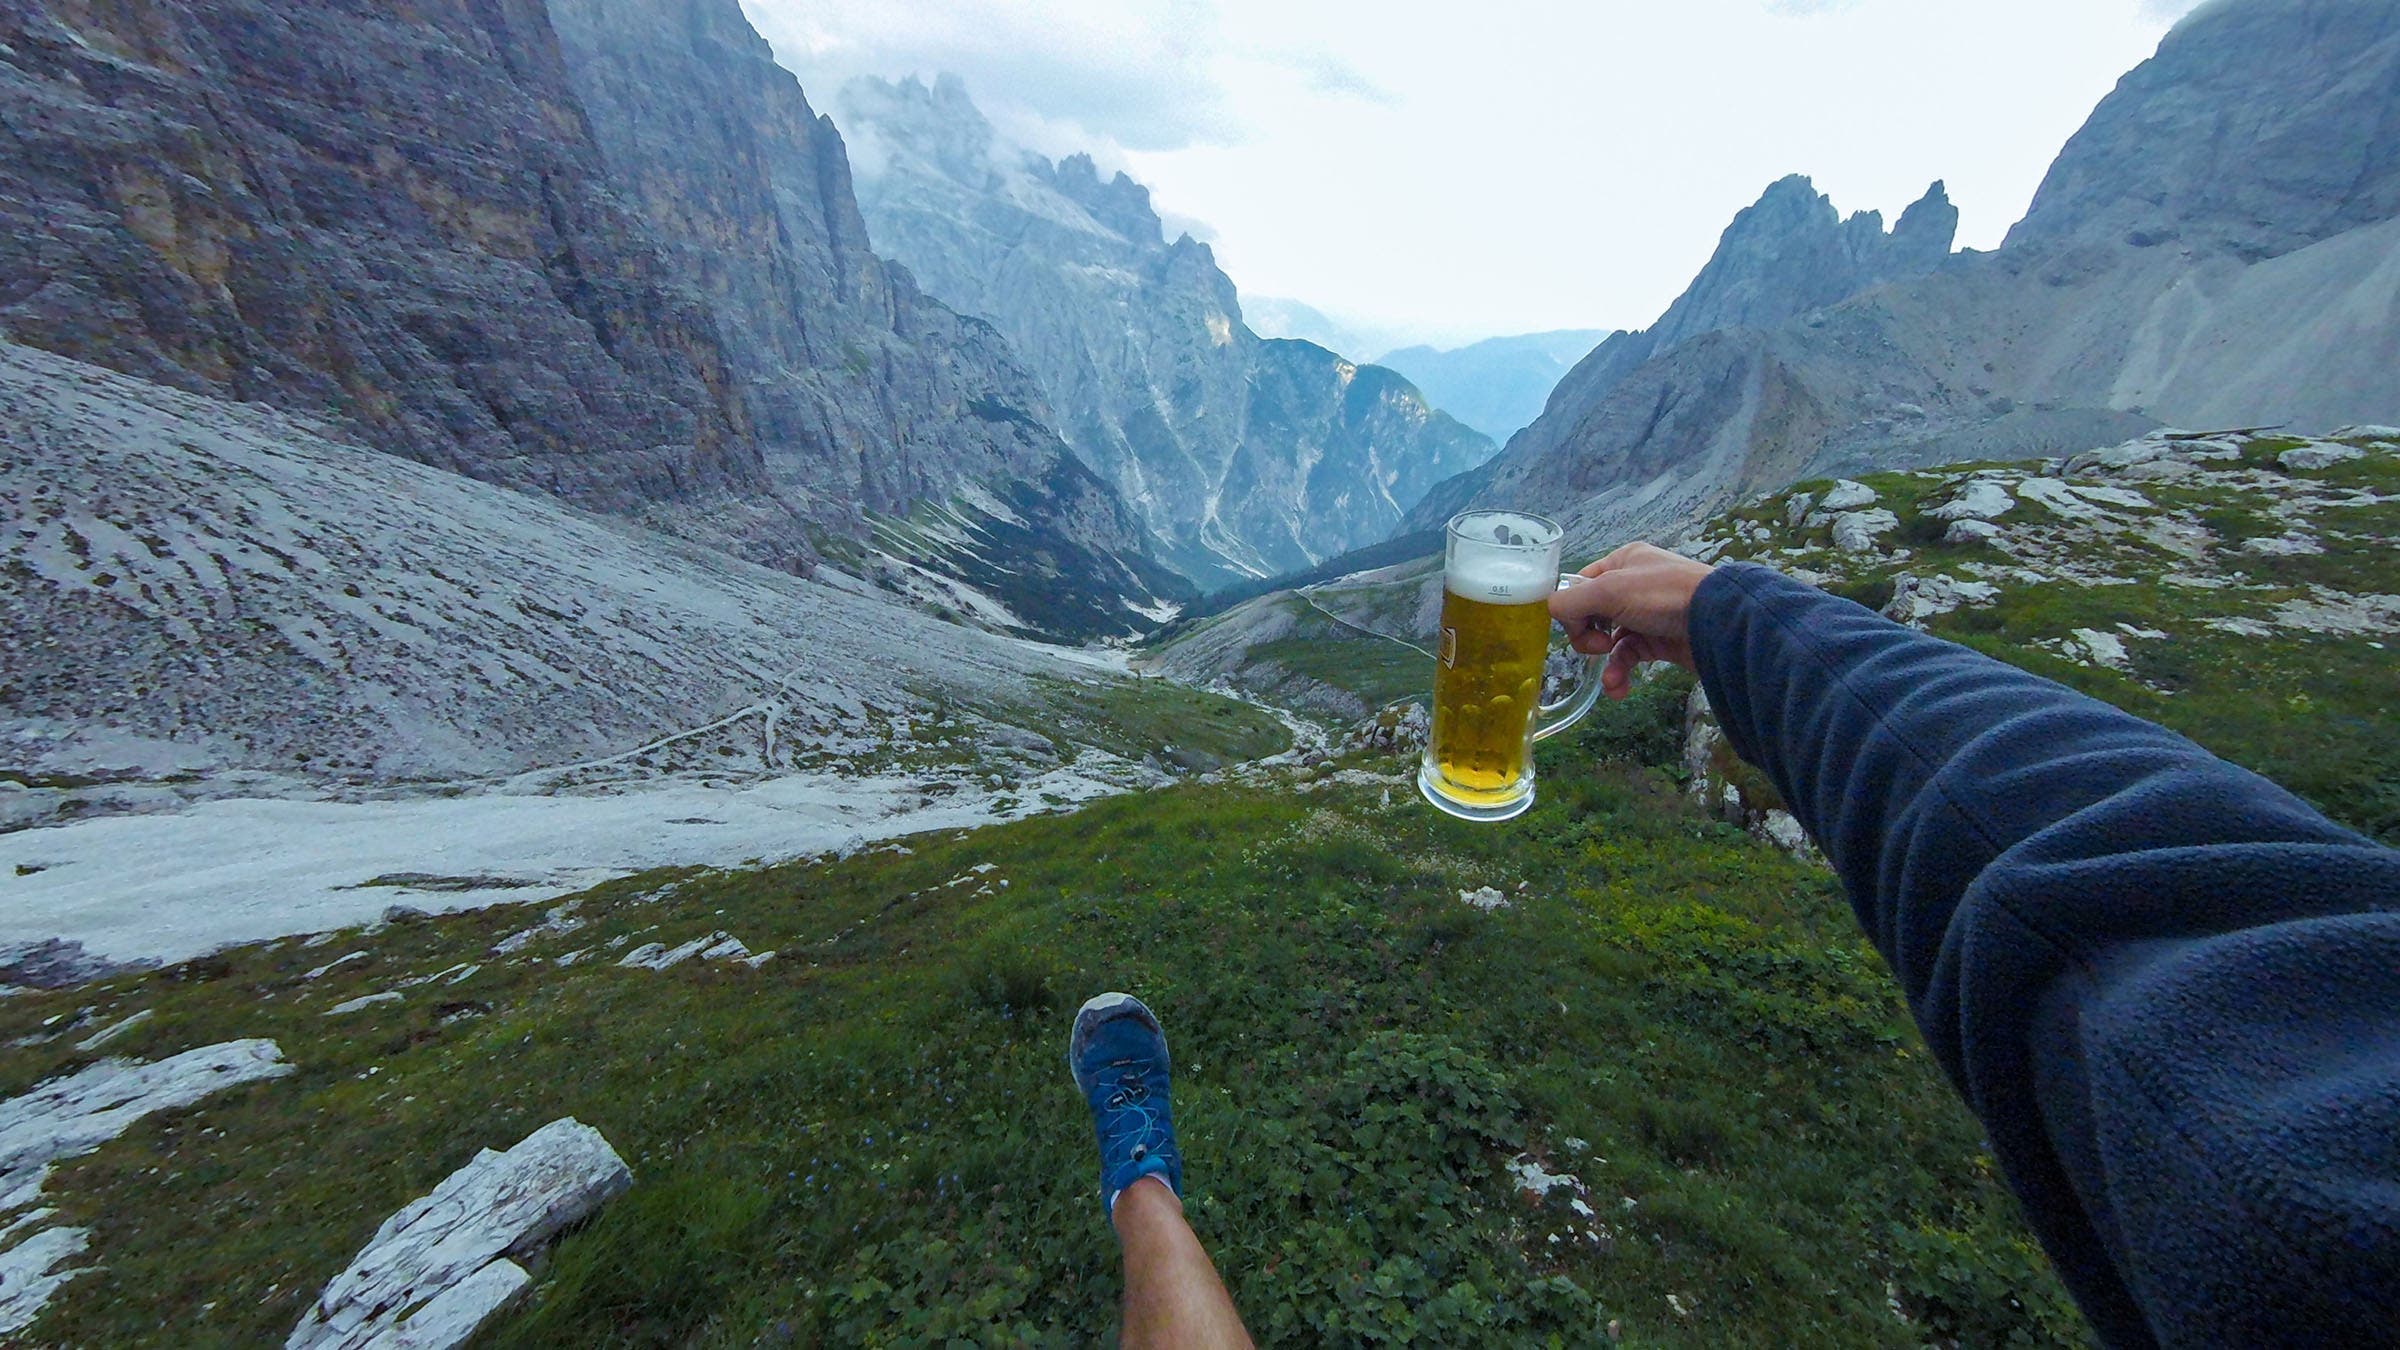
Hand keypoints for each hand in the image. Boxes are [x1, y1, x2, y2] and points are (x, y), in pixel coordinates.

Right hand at [1549, 543, 1714, 699]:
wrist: (1718, 622)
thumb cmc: (1662, 596)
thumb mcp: (1608, 590)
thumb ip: (1570, 601)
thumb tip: (1551, 613)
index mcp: (1621, 562)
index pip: (1580, 586)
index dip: (1573, 609)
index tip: (1579, 626)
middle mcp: (1633, 585)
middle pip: (1591, 615)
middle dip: (1589, 638)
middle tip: (1601, 645)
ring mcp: (1647, 614)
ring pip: (1610, 642)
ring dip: (1606, 664)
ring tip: (1613, 680)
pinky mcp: (1659, 641)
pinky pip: (1629, 658)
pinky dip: (1621, 674)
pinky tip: (1619, 689)